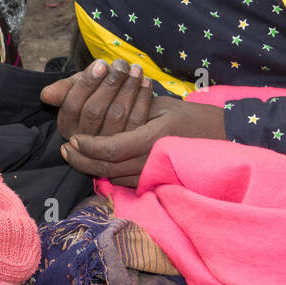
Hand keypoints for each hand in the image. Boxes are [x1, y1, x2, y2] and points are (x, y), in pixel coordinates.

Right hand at [41, 58, 153, 138]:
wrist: (115, 106)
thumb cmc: (93, 93)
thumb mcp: (76, 88)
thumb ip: (63, 89)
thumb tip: (46, 95)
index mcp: (67, 127)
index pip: (73, 105)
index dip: (87, 83)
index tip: (102, 63)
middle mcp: (84, 141)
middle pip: (94, 111)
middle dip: (109, 84)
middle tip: (121, 63)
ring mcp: (108, 146)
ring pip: (117, 116)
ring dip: (128, 89)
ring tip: (136, 69)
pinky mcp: (131, 146)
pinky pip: (137, 121)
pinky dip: (143, 99)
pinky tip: (146, 82)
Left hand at [60, 95, 227, 187]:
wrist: (220, 137)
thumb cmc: (189, 116)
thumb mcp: (161, 104)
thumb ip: (132, 107)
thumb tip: (99, 103)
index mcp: (154, 137)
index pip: (112, 148)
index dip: (88, 146)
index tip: (73, 139)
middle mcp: (153, 159)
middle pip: (108, 167)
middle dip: (82, 160)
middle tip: (66, 150)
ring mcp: (155, 173)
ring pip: (114, 177)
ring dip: (91, 168)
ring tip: (75, 156)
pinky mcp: (155, 181)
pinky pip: (125, 181)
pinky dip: (107, 173)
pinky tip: (95, 164)